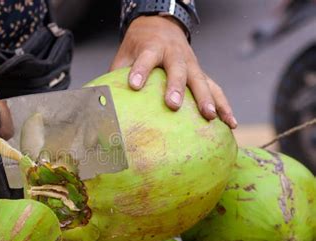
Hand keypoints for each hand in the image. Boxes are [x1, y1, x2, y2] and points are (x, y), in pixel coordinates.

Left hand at [110, 16, 237, 128]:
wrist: (162, 26)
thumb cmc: (139, 45)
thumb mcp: (125, 54)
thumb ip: (117, 74)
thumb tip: (100, 102)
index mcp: (152, 47)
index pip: (145, 58)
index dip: (140, 70)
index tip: (134, 84)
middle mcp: (174, 54)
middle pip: (178, 69)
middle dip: (177, 87)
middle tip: (173, 105)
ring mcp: (191, 63)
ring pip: (201, 79)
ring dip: (207, 99)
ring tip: (210, 118)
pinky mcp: (201, 72)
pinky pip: (215, 88)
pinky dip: (224, 105)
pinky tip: (230, 123)